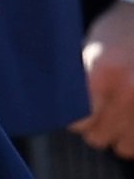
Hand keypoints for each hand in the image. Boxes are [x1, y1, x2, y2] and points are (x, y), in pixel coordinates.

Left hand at [74, 0, 133, 157]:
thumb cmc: (117, 31)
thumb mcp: (88, 48)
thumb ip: (75, 82)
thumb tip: (53, 111)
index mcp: (103, 74)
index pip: (77, 123)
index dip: (74, 117)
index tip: (75, 107)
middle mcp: (129, 94)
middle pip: (97, 137)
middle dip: (95, 125)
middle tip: (100, 104)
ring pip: (122, 147)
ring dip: (117, 134)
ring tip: (118, 110)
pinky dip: (133, 136)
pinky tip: (131, 117)